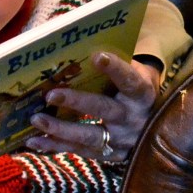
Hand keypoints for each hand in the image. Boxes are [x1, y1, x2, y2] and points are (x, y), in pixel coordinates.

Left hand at [26, 51, 157, 160]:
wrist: (158, 126)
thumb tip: (70, 38)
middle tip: (50, 95)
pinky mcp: (110, 155)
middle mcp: (133, 118)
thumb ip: (111, 60)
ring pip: (90, 136)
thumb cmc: (132, 87)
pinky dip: (56, 146)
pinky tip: (34, 140)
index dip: (115, 69)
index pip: (129, 80)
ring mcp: (122, 140)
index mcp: (141, 93)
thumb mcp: (133, 72)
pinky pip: (80, 151)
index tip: (98, 56)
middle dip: (77, 102)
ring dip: (60, 129)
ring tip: (36, 119)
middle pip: (104, 110)